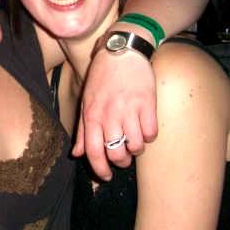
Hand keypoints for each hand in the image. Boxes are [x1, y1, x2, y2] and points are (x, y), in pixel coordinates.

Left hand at [72, 48, 157, 179]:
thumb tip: (77, 154)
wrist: (122, 52)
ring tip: (135, 140)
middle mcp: (109, 115)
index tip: (106, 177)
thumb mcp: (86, 102)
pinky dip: (150, 136)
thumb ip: (83, 130)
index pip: (93, 151)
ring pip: (136, 146)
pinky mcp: (148, 104)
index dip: (100, 169)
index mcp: (92, 115)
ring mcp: (129, 110)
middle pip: (116, 153)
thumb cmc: (102, 78)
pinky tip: (146, 128)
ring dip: (137, 149)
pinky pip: (152, 133)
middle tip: (123, 156)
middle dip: (121, 161)